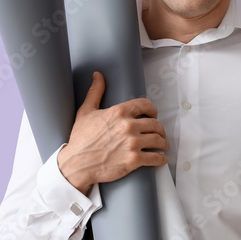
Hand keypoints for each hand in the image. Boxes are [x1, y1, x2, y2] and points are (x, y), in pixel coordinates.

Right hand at [56, 71, 168, 194]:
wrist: (77, 164)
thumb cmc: (80, 138)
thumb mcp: (85, 111)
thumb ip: (95, 92)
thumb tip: (97, 75)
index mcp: (119, 112)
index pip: (145, 105)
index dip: (152, 110)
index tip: (154, 115)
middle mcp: (128, 126)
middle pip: (155, 124)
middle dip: (159, 129)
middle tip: (159, 133)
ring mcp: (132, 143)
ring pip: (158, 140)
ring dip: (163, 142)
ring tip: (163, 145)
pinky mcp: (134, 160)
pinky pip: (155, 157)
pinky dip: (161, 158)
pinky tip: (162, 158)